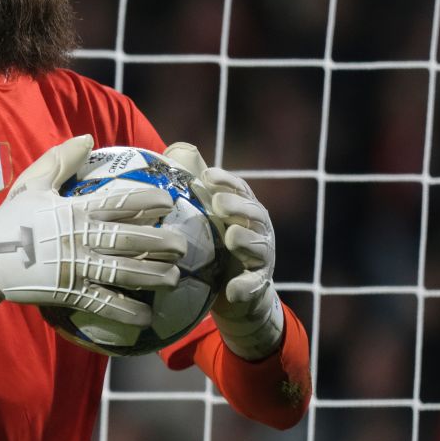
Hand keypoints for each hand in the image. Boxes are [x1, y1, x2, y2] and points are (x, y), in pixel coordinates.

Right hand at [0, 135, 188, 330]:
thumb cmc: (11, 219)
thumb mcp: (33, 182)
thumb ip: (61, 159)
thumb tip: (88, 138)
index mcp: (75, 210)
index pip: (119, 203)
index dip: (147, 201)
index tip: (168, 202)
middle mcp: (81, 238)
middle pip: (130, 240)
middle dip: (160, 242)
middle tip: (183, 244)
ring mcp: (76, 268)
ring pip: (123, 272)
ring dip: (152, 275)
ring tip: (174, 278)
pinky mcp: (68, 293)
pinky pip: (102, 303)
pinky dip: (125, 310)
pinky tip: (146, 316)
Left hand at [163, 142, 284, 360]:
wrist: (233, 292)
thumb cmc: (214, 244)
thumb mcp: (205, 215)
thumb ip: (195, 184)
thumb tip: (178, 148)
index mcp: (245, 209)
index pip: (240, 190)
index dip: (227, 181)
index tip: (207, 176)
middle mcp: (258, 230)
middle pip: (254, 214)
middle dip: (238, 207)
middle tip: (219, 203)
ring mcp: (261, 258)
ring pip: (260, 247)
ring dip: (247, 241)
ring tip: (231, 237)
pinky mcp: (257, 286)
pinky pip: (254, 286)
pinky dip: (245, 287)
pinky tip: (232, 289)